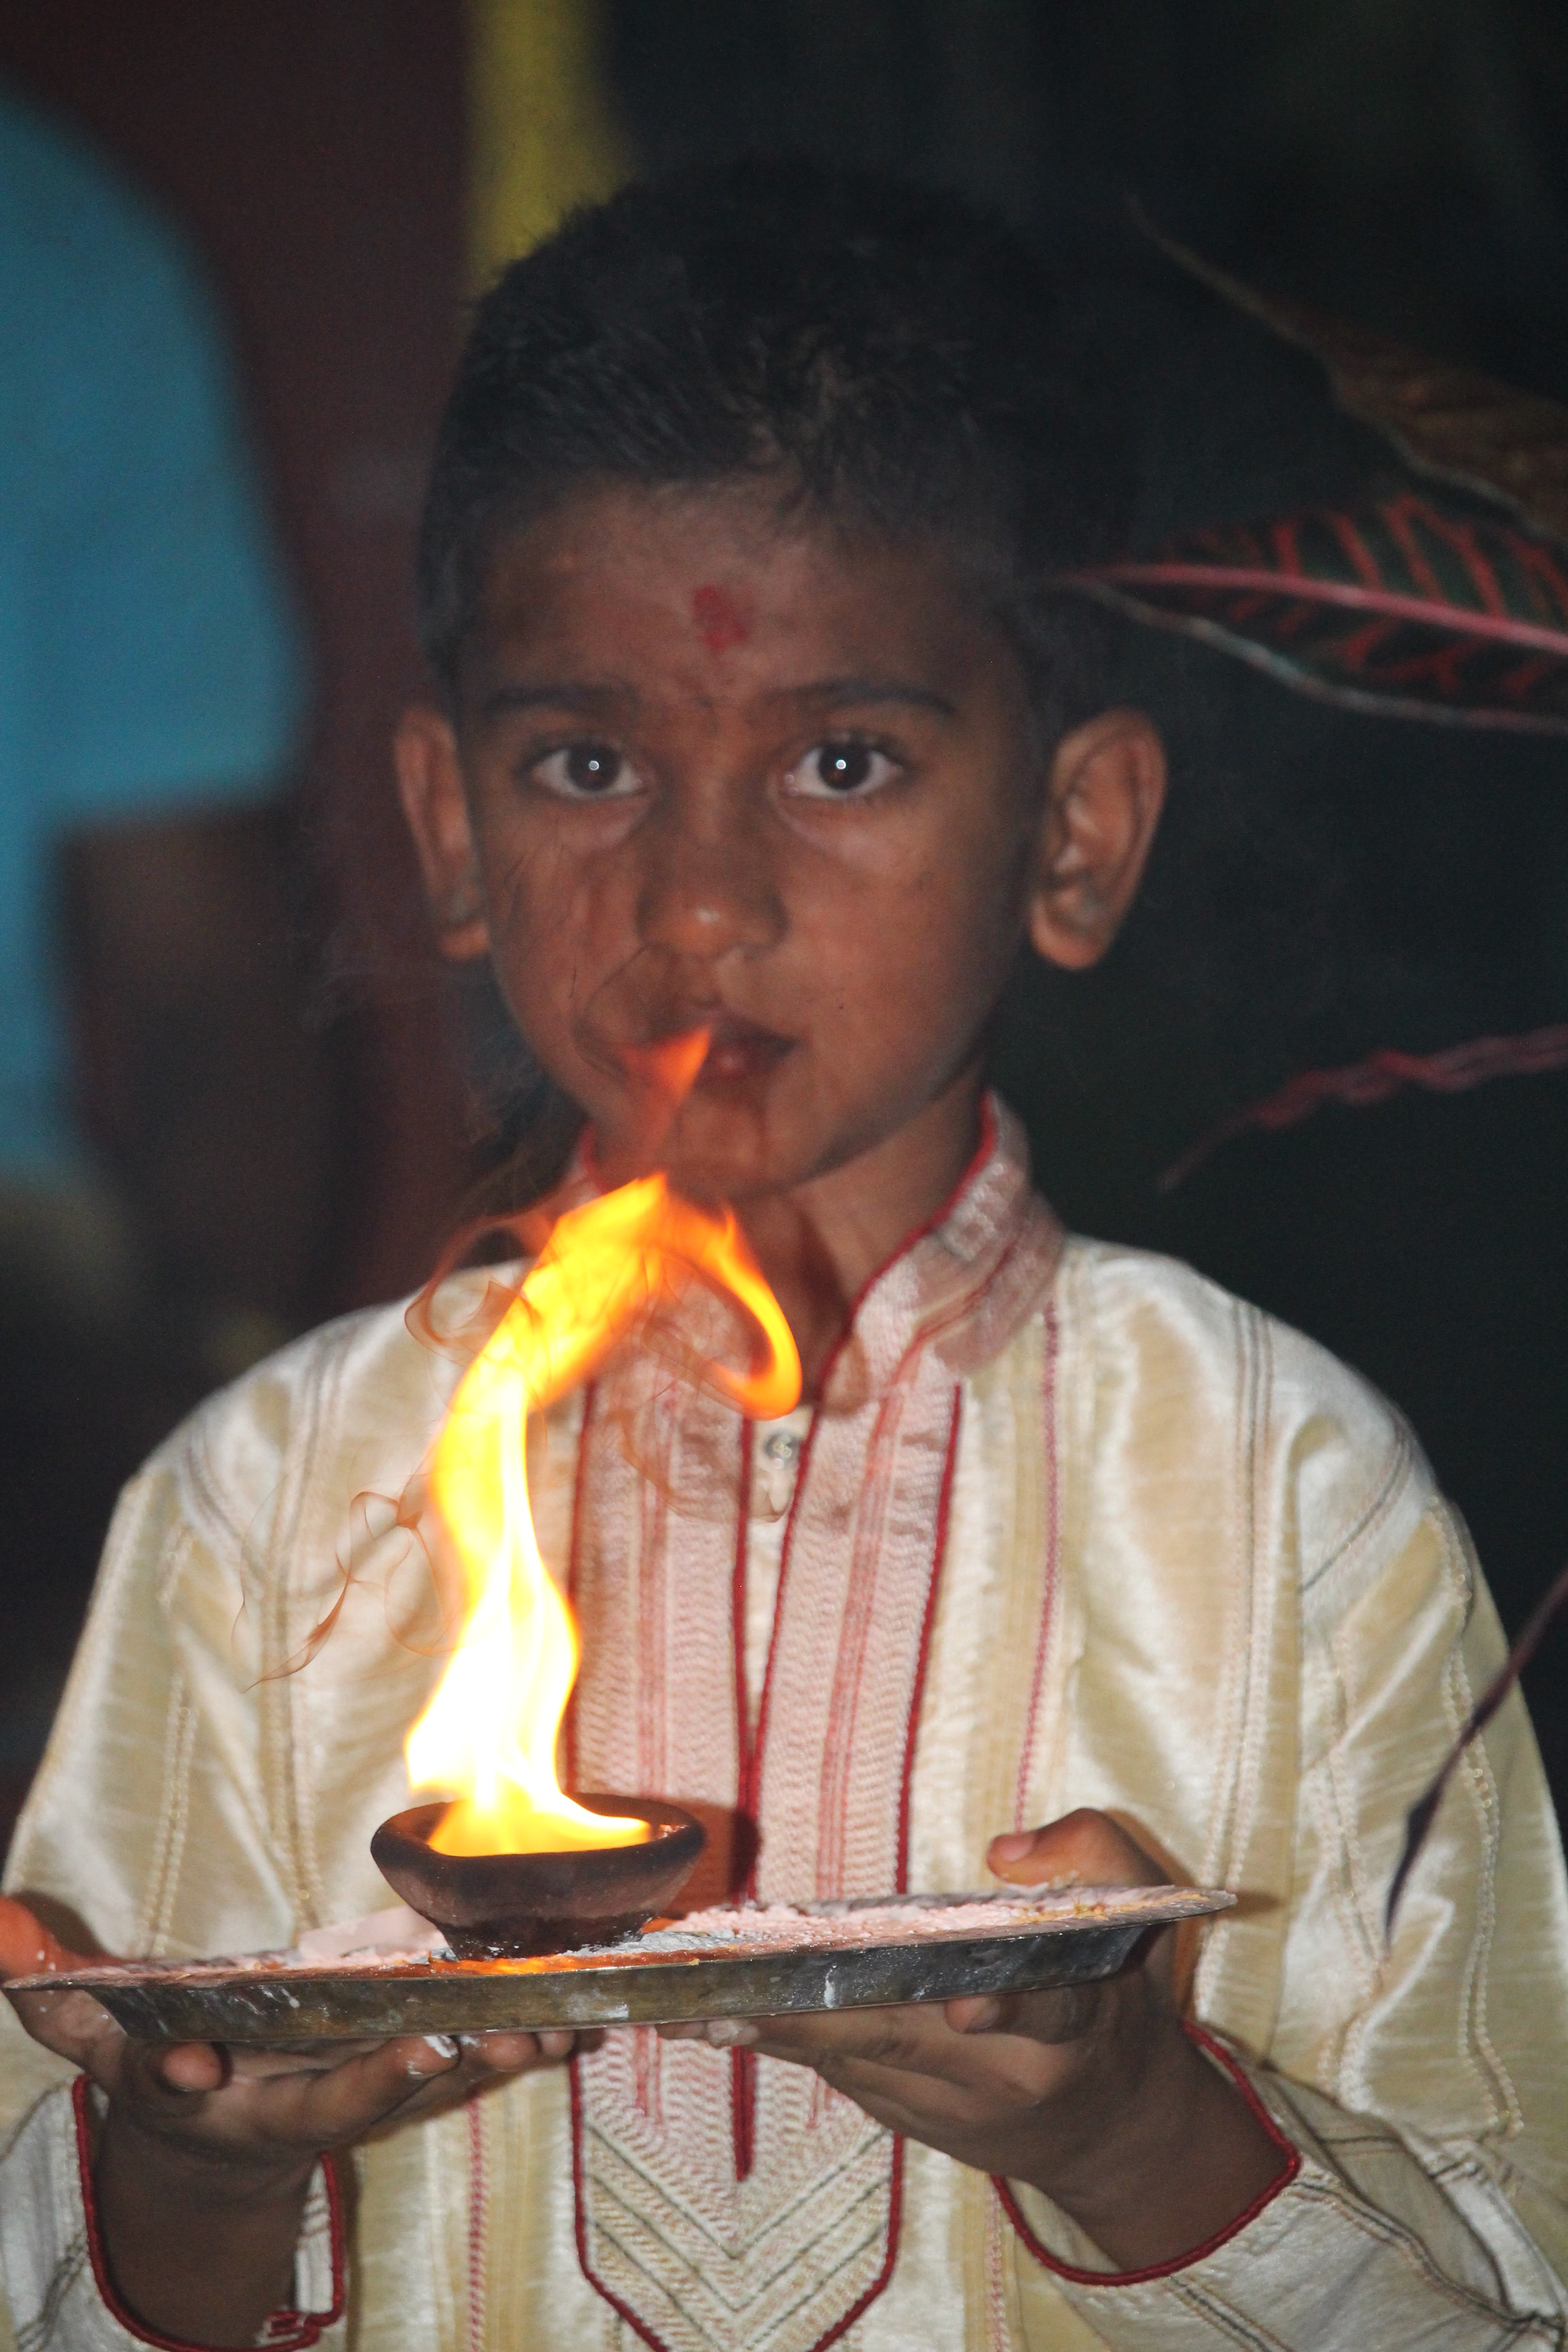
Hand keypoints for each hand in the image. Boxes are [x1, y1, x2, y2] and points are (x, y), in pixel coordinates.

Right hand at [1, 1896, 581, 2347]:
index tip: (228, 2059)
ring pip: (438, 2078)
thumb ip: (50, 1996)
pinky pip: (473, 2058)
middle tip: (463, 2040)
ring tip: (543, 2025)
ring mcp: (362, 2089)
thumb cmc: (157, 2062)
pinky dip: (520, 2039)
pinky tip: (572, 2014)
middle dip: (416, 2071)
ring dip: (493, 2055)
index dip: (225, 2070)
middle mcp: (304, 2103)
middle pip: (368, 2093)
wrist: (215, 2139)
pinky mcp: (408, 2069)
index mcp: (228, 2098)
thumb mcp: (96, 2038)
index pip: (228, 2086)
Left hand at [659, 1812, 1284, 2271]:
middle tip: (728, 1997)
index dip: (1005, 2006)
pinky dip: (783, 2039)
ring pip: (852, 2061)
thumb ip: (1096, 1851)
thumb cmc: (1120, 1997)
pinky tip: (716, 2014)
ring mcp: (950, 2108)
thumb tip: (1004, 1852)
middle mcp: (1003, 2076)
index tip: (965, 2009)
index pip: (1044, 2010)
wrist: (1115, 2132)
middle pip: (902, 2041)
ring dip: (770, 2031)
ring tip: (687, 2002)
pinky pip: (839, 2071)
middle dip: (812, 2020)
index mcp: (1075, 2022)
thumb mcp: (1142, 1912)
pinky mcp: (909, 2119)